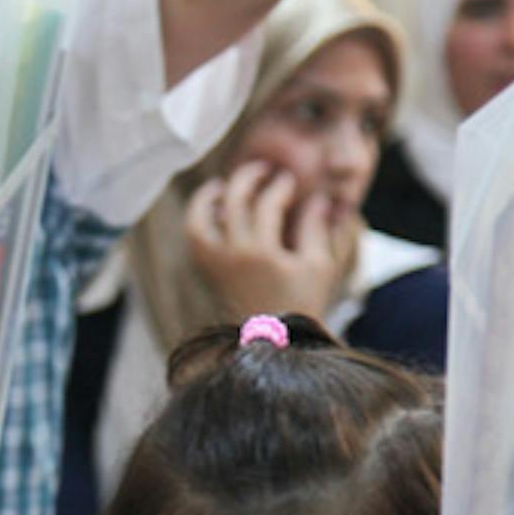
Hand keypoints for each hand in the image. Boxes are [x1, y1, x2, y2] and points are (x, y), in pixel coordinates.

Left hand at [183, 160, 352, 322]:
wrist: (274, 343)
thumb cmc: (302, 306)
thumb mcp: (318, 267)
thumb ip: (316, 228)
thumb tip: (318, 199)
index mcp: (263, 252)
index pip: (268, 203)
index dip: (280, 186)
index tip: (290, 181)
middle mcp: (233, 255)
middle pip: (233, 201)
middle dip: (248, 178)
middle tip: (263, 171)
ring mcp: (215, 264)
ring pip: (199, 219)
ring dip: (208, 196)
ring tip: (223, 186)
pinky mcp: (207, 273)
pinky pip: (194, 238)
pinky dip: (198, 219)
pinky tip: (213, 211)